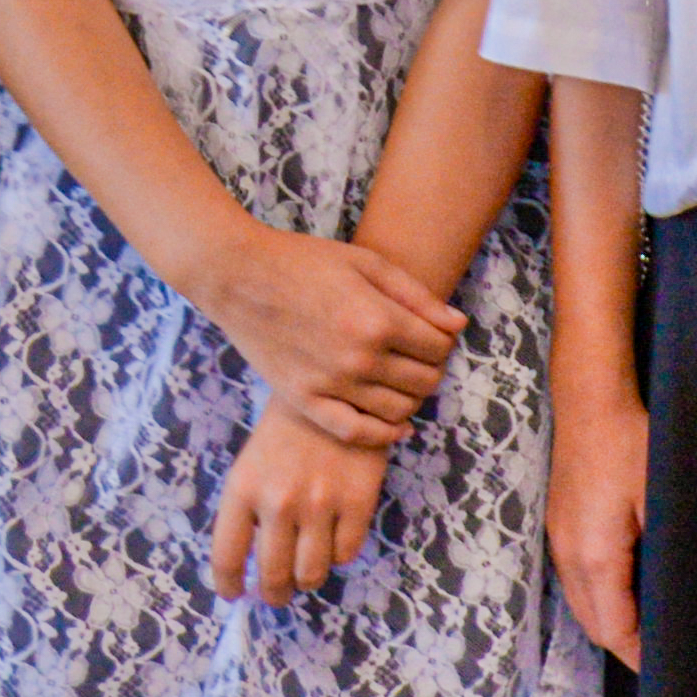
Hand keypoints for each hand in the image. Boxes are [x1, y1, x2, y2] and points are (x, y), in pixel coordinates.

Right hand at [201, 223, 466, 446]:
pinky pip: (356, 432)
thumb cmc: (304, 261)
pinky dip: (384, 435)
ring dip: (413, 399)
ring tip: (404, 382)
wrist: (239, 276)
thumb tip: (458, 326)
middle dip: (432, 369)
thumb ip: (417, 296)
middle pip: (425, 381)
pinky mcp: (304, 400)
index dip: (444, 343)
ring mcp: (331, 383)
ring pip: (399, 410)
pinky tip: (397, 428)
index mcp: (378, 319)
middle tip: (419, 358)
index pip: (439, 348)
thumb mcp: (367, 263)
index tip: (433, 336)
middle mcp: (359, 358)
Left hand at [210, 400, 391, 604]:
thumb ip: (248, 512)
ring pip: (312, 574)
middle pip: (273, 576)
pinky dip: (339, 554)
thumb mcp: (251, 465)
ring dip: (308, 579)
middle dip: (274, 594)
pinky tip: (335, 537)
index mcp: (242, 490)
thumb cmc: (286, 431)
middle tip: (278, 594)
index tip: (234, 594)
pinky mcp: (358, 502)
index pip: (227, 557)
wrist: (338, 389)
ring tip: (307, 570)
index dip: (229, 586)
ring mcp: (320, 504)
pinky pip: (347, 554)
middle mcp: (278, 502)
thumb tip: (251, 567)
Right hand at [547, 368, 645, 664]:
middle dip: (627, 647)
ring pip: (583, 606)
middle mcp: (569, 558)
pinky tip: (628, 592)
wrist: (589, 401)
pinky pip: (577, 582)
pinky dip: (601, 600)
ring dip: (613, 623)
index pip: (615, 630)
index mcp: (595, 558)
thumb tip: (682, 598)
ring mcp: (558, 542)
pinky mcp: (559, 527)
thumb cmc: (632, 445)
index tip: (670, 669)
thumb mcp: (662, 500)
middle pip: (594, 626)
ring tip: (650, 631)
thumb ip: (667, 555)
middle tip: (665, 656)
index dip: (641, 656)